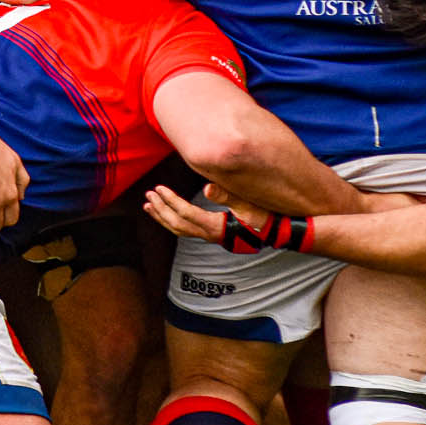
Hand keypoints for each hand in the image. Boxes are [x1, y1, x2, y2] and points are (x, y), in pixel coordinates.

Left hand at [143, 184, 309, 251]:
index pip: (187, 214)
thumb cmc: (265, 217)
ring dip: (162, 217)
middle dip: (161, 209)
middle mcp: (210, 235)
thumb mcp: (249, 204)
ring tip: (148, 205)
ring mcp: (210, 236)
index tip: (159, 189)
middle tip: (149, 195)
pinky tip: (165, 212)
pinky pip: (186, 230)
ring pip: (179, 230)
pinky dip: (172, 221)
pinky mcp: (212, 233)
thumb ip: (228, 195)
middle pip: (178, 225)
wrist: (277, 232)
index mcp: (217, 227)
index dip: (171, 201)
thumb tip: (206, 188)